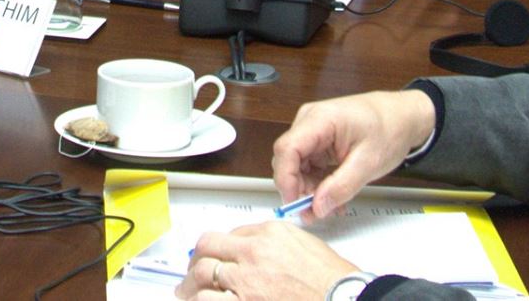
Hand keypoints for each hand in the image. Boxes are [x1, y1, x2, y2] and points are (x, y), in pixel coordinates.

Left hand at [175, 222, 351, 300]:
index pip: (226, 234)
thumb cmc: (331, 281)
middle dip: (195, 262)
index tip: (210, 256)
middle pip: (206, 251)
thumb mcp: (303, 245)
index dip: (214, 248)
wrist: (343, 299)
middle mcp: (252, 254)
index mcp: (268, 235)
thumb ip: (272, 242)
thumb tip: (249, 245)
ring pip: (201, 277)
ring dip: (190, 286)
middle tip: (191, 273)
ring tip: (186, 293)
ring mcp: (246, 283)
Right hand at [271, 90, 436, 220]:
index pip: (287, 149)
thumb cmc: (390, 128)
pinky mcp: (319, 140)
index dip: (286, 179)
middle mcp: (310, 121)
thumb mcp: (369, 163)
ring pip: (297, 166)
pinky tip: (332, 196)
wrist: (403, 117)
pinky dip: (317, 183)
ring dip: (309, 189)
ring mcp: (313, 130)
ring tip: (329, 206)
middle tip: (314, 212)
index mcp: (321, 119)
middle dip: (298, 189)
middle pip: (288, 159)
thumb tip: (318, 206)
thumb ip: (341, 187)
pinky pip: (309, 165)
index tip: (295, 203)